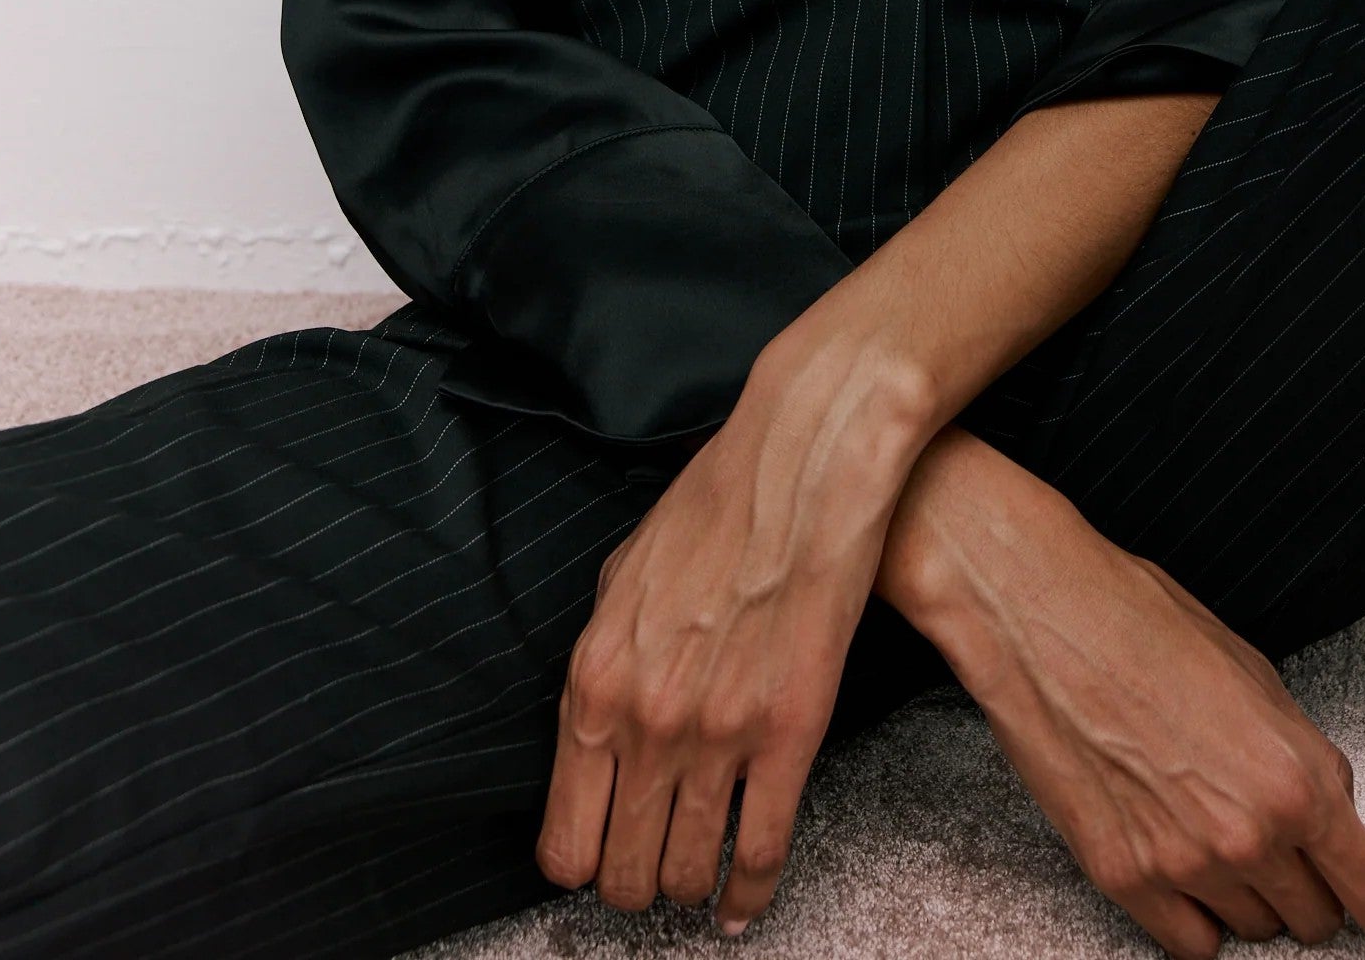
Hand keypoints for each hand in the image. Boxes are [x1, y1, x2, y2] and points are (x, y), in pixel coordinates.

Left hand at [535, 328, 933, 934]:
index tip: (602, 857)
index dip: (582, 865)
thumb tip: (599, 728)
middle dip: (636, 886)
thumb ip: (605, 664)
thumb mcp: (623, 578)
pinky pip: (761, 851)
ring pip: (690, 874)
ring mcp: (717, 734)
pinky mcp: (789, 733)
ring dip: (692, 890)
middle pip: (623, 874)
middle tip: (655, 873)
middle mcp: (645, 722)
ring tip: (700, 883)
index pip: (563, 843)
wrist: (801, 463)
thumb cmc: (714, 506)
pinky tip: (746, 900)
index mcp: (593, 684)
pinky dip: (751, 891)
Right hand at [881, 433, 1364, 954]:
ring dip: (1253, 894)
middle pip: (1316, 922)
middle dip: (1313, 883)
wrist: (1044, 614)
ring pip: (1254, 930)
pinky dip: (1199, 915)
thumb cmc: (1144, 622)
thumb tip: (1329, 807)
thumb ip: (1303, 757)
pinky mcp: (1123, 877)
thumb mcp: (1258, 675)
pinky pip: (1191, 943)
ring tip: (1220, 826)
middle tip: (1289, 839)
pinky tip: (1187, 862)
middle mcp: (1249, 836)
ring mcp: (1184, 865)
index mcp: (1298, 780)